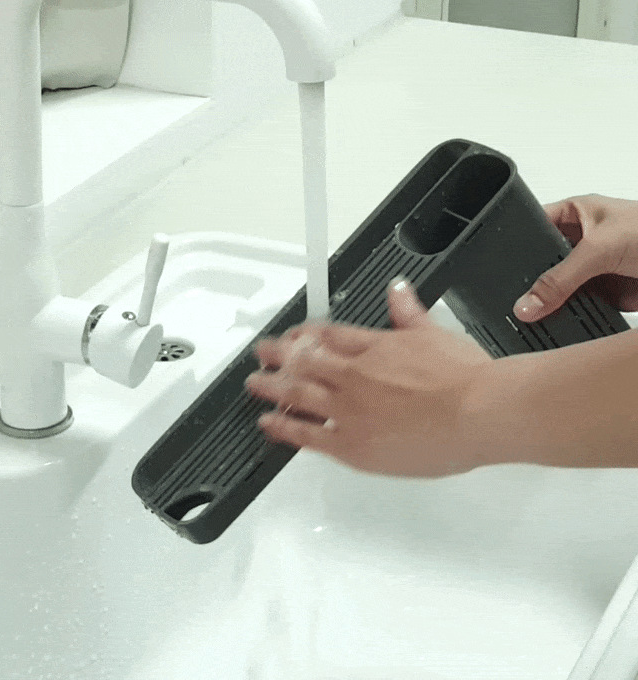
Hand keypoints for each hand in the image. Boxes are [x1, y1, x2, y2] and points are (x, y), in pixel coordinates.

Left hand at [245, 277, 492, 477]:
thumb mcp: (434, 333)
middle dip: (278, 357)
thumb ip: (409, 312)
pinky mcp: (352, 445)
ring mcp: (349, 410)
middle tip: (261, 355)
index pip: (327, 336)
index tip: (292, 336)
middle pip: (304, 362)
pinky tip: (269, 423)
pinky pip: (308, 435)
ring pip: (298, 394)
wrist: (479, 412)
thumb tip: (398, 289)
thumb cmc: (465, 377)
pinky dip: (285, 427)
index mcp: (373, 346)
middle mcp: (354, 375)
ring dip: (272, 387)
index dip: (303, 335)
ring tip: (255, 384)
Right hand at [514, 194, 637, 321]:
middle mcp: (581, 240)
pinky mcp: (605, 293)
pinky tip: (555, 323)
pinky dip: (568, 316)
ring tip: (530, 314)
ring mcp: (592, 268)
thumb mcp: (600, 249)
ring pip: (557, 288)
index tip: (494, 267)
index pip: (531, 226)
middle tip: (513, 297)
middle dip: (530, 280)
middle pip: (541, 263)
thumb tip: (527, 303)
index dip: (512, 244)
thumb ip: (559, 279)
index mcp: (576, 213)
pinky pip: (577, 307)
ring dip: (549, 301)